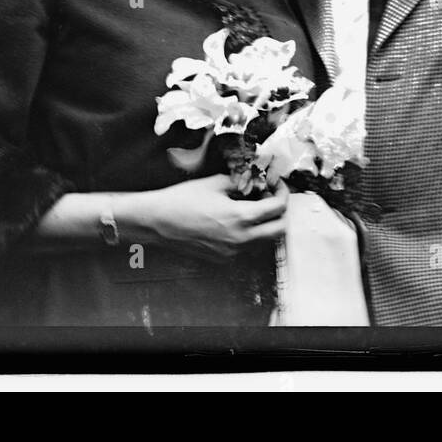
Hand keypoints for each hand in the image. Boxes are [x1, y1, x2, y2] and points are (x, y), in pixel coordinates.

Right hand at [125, 175, 288, 262]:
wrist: (158, 221)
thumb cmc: (183, 199)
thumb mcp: (216, 183)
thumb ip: (242, 183)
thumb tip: (259, 183)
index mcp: (240, 218)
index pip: (278, 208)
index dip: (282, 193)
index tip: (277, 184)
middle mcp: (240, 239)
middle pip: (280, 231)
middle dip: (281, 212)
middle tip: (272, 197)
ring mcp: (232, 252)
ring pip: (265, 241)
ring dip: (267, 224)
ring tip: (253, 205)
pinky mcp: (223, 257)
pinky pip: (248, 246)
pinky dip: (251, 232)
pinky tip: (237, 218)